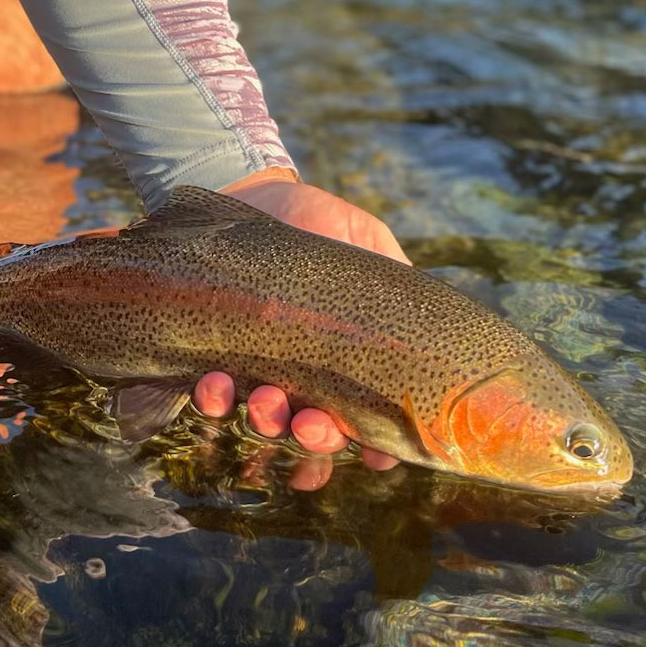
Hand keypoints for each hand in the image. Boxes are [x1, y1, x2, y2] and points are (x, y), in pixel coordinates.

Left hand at [191, 168, 407, 488]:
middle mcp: (304, 377)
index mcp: (348, 361)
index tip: (376, 453)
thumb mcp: (370, 245)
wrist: (253, 192)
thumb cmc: (320, 221)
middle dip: (315, 440)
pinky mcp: (214, 355)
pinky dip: (214, 399)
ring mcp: (259, 370)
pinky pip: (212, 395)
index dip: (374, 448)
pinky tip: (216, 383)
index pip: (365, 421)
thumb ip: (398, 285)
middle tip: (310, 425)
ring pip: (264, 423)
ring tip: (264, 401)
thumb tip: (433, 331)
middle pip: (315, 435)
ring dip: (266, 423)